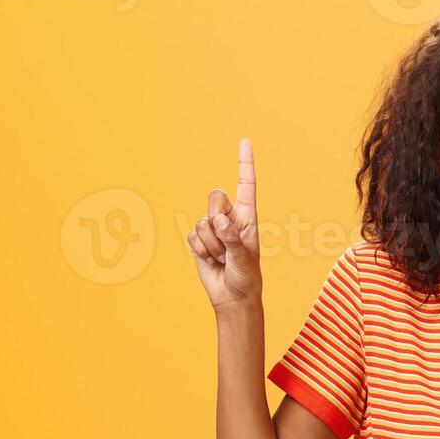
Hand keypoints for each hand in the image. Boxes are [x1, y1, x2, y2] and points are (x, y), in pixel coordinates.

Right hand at [189, 139, 262, 311]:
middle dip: (217, 218)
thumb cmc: (246, 276)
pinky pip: (192, 237)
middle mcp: (230, 218)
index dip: (244, 163)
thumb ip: (232, 238)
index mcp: (247, 216)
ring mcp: (213, 229)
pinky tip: (210, 260)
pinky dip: (200, 251)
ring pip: (202, 222)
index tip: (244, 141)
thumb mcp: (244, 258)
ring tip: (222, 258)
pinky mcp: (199, 241)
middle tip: (226, 241)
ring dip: (211, 244)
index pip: (246, 184)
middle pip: (215, 198)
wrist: (232, 296)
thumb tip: (219, 220)